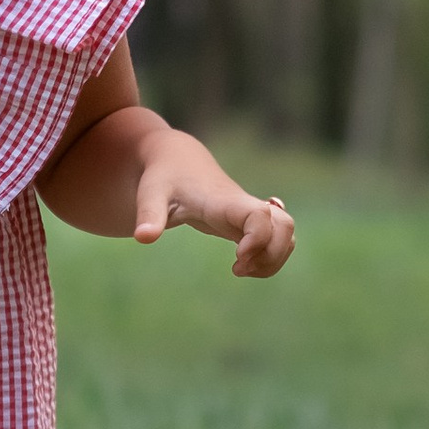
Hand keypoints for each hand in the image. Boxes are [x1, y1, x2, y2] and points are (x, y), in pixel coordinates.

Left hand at [132, 135, 295, 279]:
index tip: (237, 260)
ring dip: (274, 258)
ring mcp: (248, 213)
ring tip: (240, 269)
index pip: (259, 217)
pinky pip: (276, 237)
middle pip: (285, 227)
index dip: (258, 240)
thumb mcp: (151, 194)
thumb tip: (142, 238)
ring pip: (286, 233)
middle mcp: (243, 206)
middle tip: (239, 269)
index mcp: (223, 200)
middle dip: (273, 255)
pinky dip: (271, 255)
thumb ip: (148, 215)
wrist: (178, 159)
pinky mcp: (246, 221)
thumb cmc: (163, 176)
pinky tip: (243, 263)